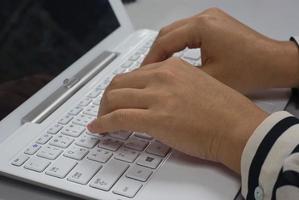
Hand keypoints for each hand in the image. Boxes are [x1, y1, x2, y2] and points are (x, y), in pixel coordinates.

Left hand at [88, 57, 267, 172]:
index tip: (118, 96)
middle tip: (106, 109)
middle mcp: (162, 78)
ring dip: (103, 110)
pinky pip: (117, 118)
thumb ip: (173, 86)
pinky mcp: (155, 119)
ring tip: (101, 120)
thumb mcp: (196, 85)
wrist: (238, 128)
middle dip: (108, 98)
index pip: (135, 73)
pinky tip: (98, 129)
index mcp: (172, 67)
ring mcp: (157, 97)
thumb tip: (156, 97)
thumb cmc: (225, 111)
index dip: (122, 87)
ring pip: (114, 99)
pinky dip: (103, 123)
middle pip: (119, 83)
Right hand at [143, 8, 298, 92]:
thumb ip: (181, 78)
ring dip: (165, 48)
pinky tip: (173, 58)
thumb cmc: (250, 70)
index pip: (164, 41)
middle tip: (146, 71)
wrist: (274, 63)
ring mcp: (210, 18)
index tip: (142, 74)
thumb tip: (162, 83)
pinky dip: (177, 45)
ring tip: (157, 67)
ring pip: (176, 31)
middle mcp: (205, 17)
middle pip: (167, 33)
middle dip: (155, 52)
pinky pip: (188, 32)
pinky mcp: (214, 24)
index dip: (150, 59)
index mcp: (202, 27)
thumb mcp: (210, 79)